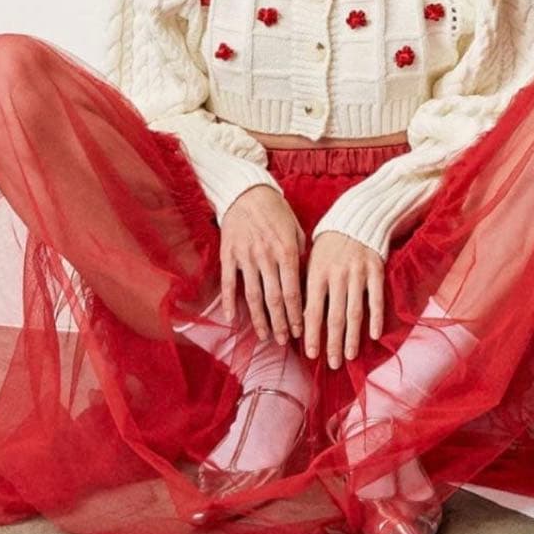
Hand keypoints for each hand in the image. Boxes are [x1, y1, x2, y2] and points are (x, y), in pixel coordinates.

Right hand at [219, 185, 305, 344]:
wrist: (247, 192)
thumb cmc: (276, 211)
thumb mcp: (296, 229)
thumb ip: (301, 254)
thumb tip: (305, 280)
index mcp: (287, 251)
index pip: (293, 291)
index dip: (296, 315)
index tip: (299, 332)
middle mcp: (267, 257)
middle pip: (274, 299)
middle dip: (280, 324)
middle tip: (283, 342)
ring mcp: (246, 257)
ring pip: (252, 296)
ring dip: (259, 319)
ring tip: (264, 337)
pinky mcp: (228, 254)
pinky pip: (228, 283)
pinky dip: (230, 303)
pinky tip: (233, 320)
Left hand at [303, 232, 383, 368]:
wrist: (356, 218)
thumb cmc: (329, 244)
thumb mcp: (311, 261)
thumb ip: (307, 288)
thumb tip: (301, 320)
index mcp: (317, 273)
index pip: (312, 310)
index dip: (311, 334)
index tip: (311, 355)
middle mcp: (337, 275)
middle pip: (334, 316)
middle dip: (332, 343)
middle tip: (332, 364)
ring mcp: (357, 273)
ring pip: (354, 311)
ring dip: (352, 337)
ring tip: (349, 356)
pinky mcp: (375, 270)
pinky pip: (376, 298)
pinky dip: (375, 317)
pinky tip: (373, 335)